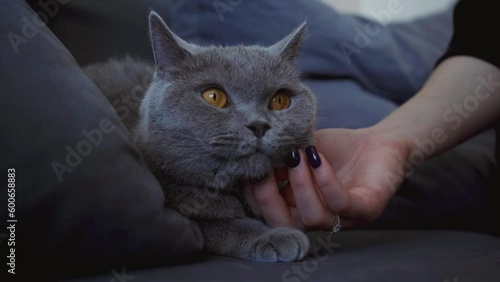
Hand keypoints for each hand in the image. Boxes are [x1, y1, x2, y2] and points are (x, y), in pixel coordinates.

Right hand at [243, 127, 409, 229]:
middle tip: (264, 171)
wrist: (378, 141)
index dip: (254, 195)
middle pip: (284, 224)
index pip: (268, 213)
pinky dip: (325, 181)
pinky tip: (317, 159)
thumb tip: (254, 155)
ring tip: (296, 156)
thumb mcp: (301, 150)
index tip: (248, 168)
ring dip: (299, 185)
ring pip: (312, 217)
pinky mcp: (367, 208)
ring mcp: (343, 218)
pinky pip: (341, 203)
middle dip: (268, 198)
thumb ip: (280, 156)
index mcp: (298, 207)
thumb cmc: (336, 149)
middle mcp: (317, 217)